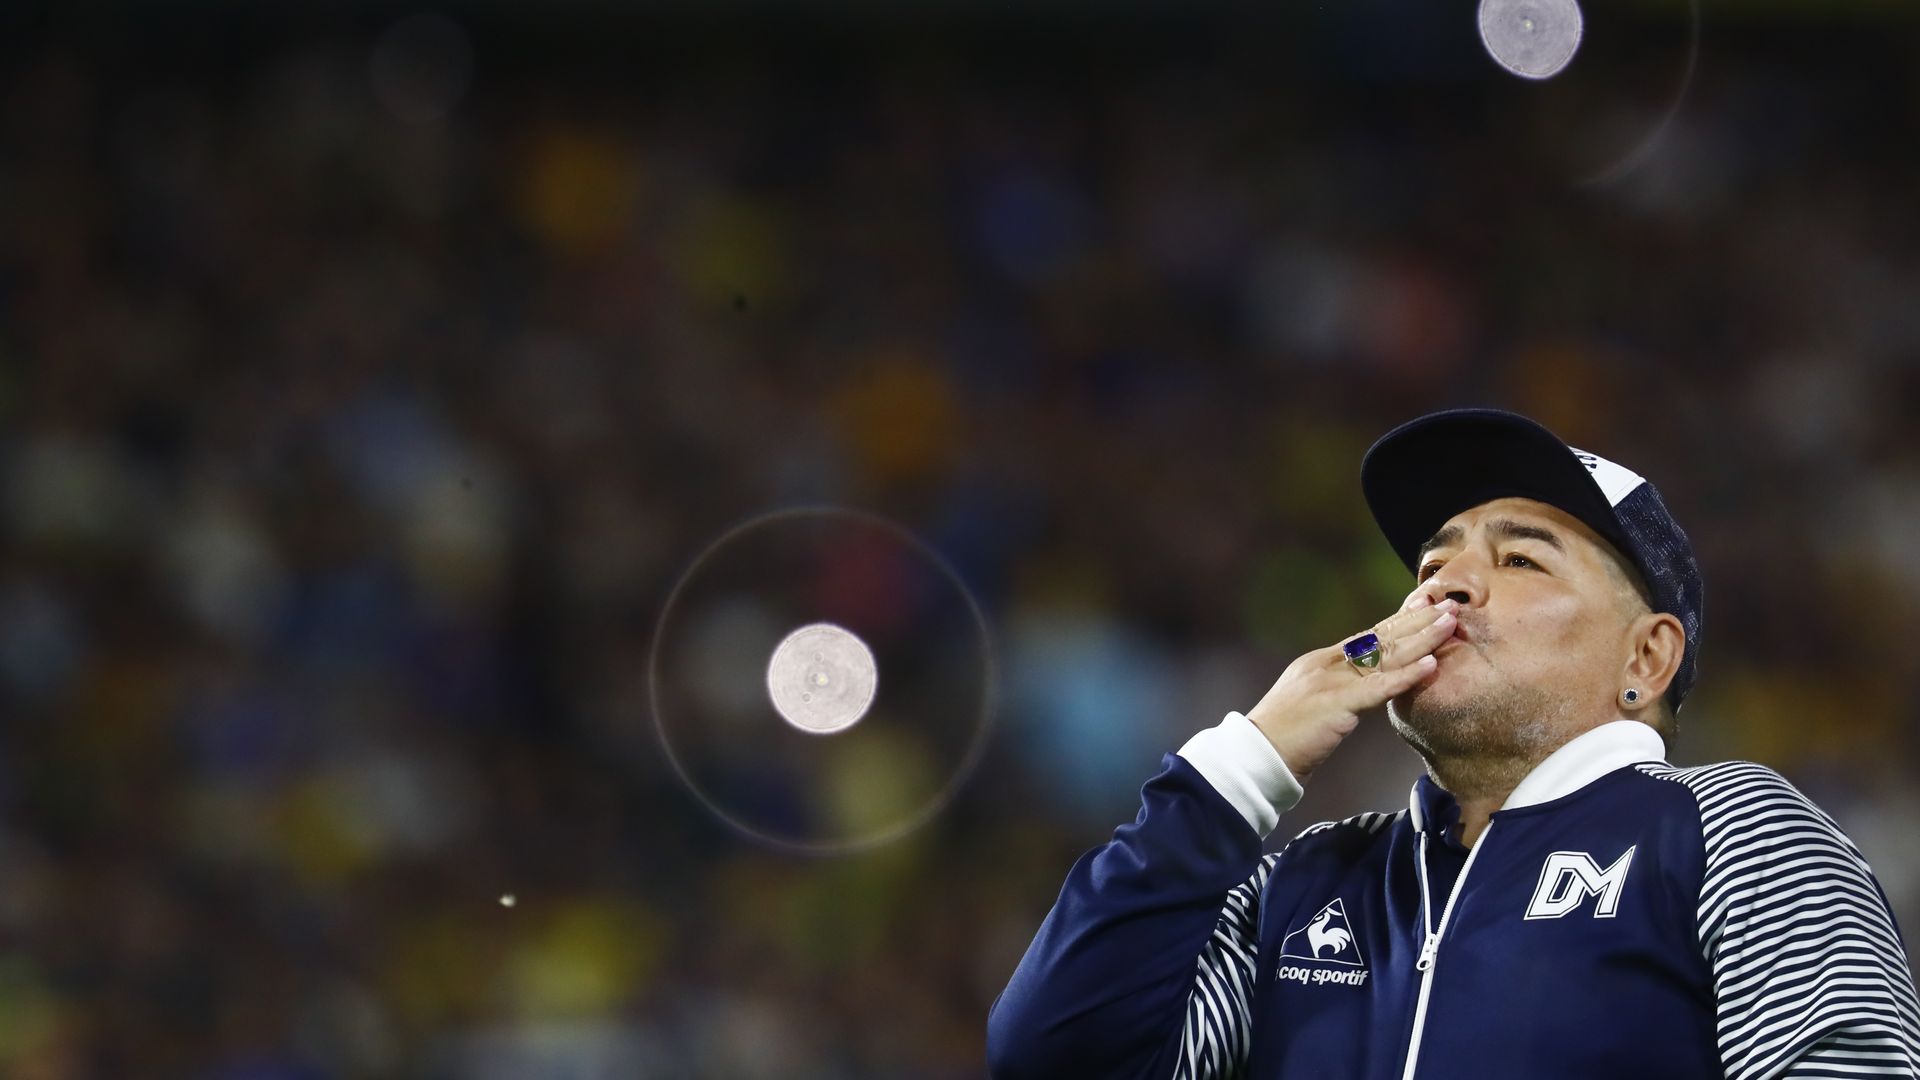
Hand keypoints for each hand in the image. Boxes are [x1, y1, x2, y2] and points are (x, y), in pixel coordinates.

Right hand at [1245, 593, 1457, 785]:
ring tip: (1449, 624)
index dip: (1398, 621)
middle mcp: (1326, 665)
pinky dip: (1407, 676)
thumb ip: (1337, 691)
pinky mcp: (1335, 704)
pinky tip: (1431, 665)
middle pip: (1381, 638)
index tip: (1424, 606)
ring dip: (1422, 639)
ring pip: (1385, 656)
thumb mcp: (1311, 704)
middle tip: (1449, 605)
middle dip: (1418, 621)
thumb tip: (1364, 688)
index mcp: (1320, 663)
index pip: (1367, 637)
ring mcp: (1330, 682)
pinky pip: (1379, 688)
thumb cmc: (1282, 738)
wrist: (1257, 756)